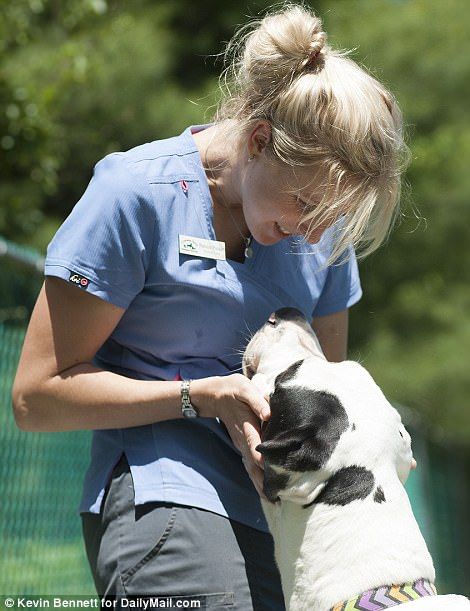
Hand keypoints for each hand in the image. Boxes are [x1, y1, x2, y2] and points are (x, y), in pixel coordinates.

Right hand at [191, 374, 270, 497]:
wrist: (216, 395)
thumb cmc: (234, 390)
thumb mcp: (245, 389)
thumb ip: (257, 401)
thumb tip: (268, 414)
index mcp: (246, 427)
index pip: (254, 445)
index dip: (261, 458)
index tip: (268, 471)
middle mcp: (243, 441)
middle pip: (252, 466)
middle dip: (263, 482)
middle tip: (277, 499)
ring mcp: (242, 446)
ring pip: (251, 469)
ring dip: (261, 485)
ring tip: (275, 501)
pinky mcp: (243, 447)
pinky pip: (250, 466)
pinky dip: (257, 480)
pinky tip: (266, 491)